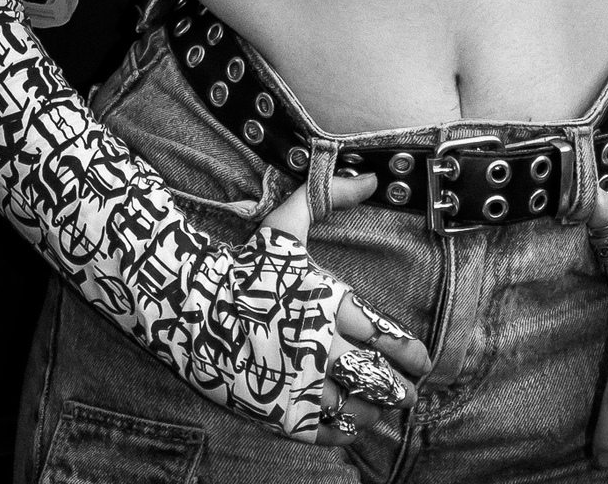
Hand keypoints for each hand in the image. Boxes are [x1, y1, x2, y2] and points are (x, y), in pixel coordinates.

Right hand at [262, 172, 431, 445]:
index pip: (384, 335)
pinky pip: (320, 430)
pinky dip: (340, 431)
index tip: (423, 361)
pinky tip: (348, 424)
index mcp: (328, 304)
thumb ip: (330, 195)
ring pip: (352, 407)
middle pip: (375, 377)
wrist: (185, 306)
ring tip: (380, 410)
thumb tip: (369, 177)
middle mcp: (319, 347)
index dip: (409, 352)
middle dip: (399, 389)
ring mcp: (296, 383)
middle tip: (410, 394)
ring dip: (372, 410)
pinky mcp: (275, 411)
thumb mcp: (286, 223)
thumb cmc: (241, 265)